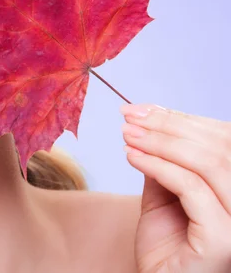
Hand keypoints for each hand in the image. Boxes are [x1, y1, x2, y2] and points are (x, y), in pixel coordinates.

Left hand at [121, 103, 230, 272]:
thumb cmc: (166, 242)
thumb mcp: (166, 190)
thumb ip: (168, 159)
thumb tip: (150, 119)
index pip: (222, 140)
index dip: (182, 118)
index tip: (142, 108)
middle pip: (218, 147)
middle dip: (169, 125)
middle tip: (130, 116)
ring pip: (208, 163)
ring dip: (161, 142)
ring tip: (128, 134)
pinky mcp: (224, 240)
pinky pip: (192, 188)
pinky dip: (158, 166)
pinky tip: (132, 156)